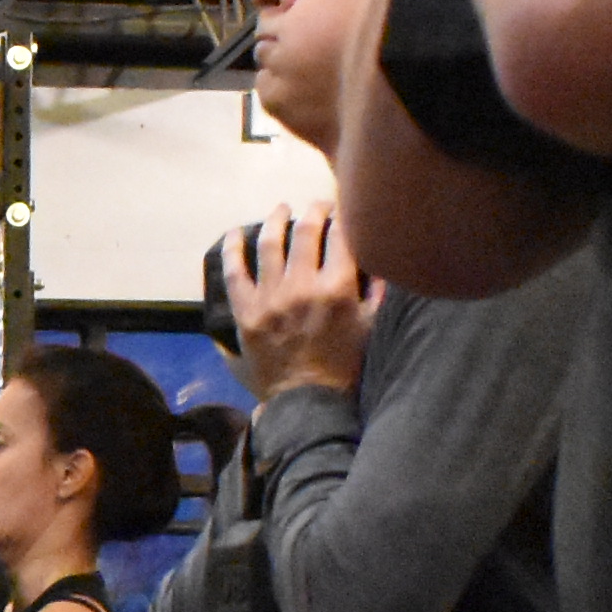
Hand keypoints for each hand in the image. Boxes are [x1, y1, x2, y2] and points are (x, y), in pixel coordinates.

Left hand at [222, 207, 367, 395]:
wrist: (307, 406)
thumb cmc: (345, 370)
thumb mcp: (372, 331)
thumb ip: (376, 294)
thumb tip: (379, 263)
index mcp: (337, 290)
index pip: (341, 237)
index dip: (343, 216)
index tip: (344, 209)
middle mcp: (302, 288)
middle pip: (306, 232)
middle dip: (314, 211)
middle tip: (318, 205)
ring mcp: (270, 299)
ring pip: (270, 244)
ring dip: (276, 220)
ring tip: (281, 209)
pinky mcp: (246, 313)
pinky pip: (234, 273)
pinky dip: (233, 249)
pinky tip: (235, 233)